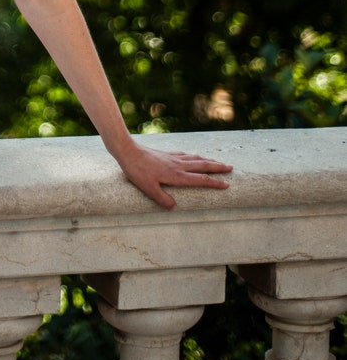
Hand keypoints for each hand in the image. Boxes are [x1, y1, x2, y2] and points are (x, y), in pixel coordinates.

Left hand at [117, 142, 232, 210]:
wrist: (128, 151)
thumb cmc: (137, 171)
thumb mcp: (148, 189)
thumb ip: (162, 199)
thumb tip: (174, 208)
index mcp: (176, 175)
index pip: (200, 179)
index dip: (214, 183)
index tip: (227, 184)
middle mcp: (178, 165)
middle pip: (202, 165)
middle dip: (217, 167)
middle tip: (230, 168)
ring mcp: (173, 158)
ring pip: (195, 158)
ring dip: (208, 160)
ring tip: (218, 162)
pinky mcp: (167, 154)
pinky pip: (186, 155)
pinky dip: (195, 156)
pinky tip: (195, 156)